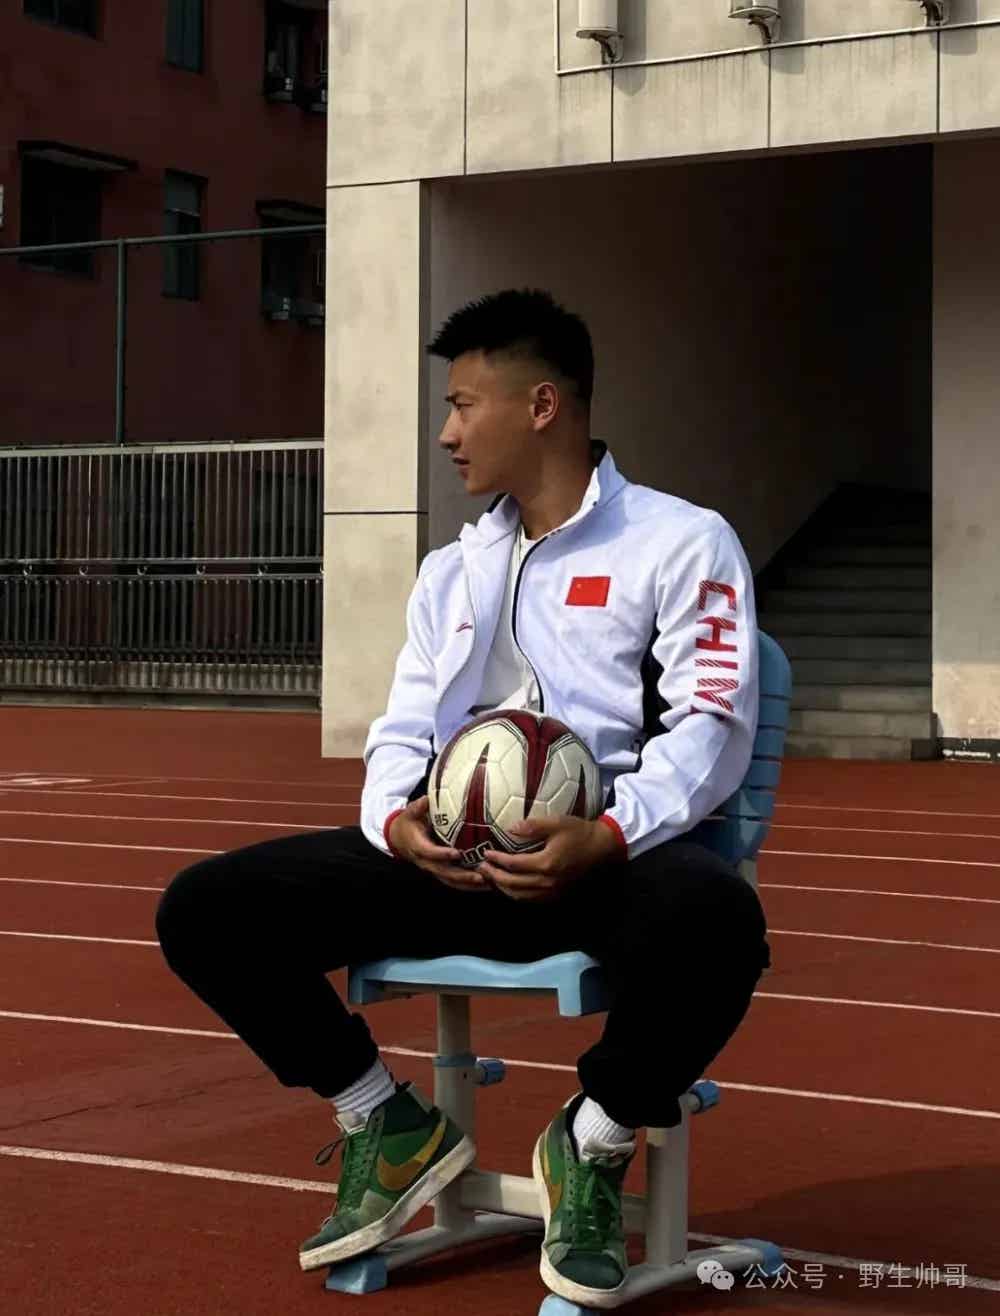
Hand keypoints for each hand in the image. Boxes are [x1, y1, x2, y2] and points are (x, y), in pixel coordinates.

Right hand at [387, 796, 490, 892]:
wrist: (398, 838)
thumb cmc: (408, 823)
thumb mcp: (410, 813)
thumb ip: (419, 806)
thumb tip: (428, 797)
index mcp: (419, 847)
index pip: (431, 853)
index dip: (443, 854)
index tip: (458, 853)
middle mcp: (426, 862)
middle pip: (444, 872)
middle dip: (462, 875)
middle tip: (481, 875)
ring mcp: (433, 869)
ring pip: (450, 880)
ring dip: (468, 883)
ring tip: (487, 882)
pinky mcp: (439, 872)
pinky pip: (453, 882)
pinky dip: (467, 885)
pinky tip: (484, 884)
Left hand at [476, 815, 623, 901]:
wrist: (601, 847)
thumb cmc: (578, 832)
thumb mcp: (556, 823)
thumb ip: (532, 826)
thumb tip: (510, 829)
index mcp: (546, 864)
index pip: (514, 865)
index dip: (497, 860)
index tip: (485, 853)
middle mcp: (547, 881)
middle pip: (513, 884)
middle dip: (494, 877)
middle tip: (481, 867)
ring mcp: (552, 891)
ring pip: (520, 896)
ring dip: (503, 888)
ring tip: (491, 878)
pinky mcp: (556, 894)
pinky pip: (531, 899)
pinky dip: (516, 894)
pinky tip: (510, 886)